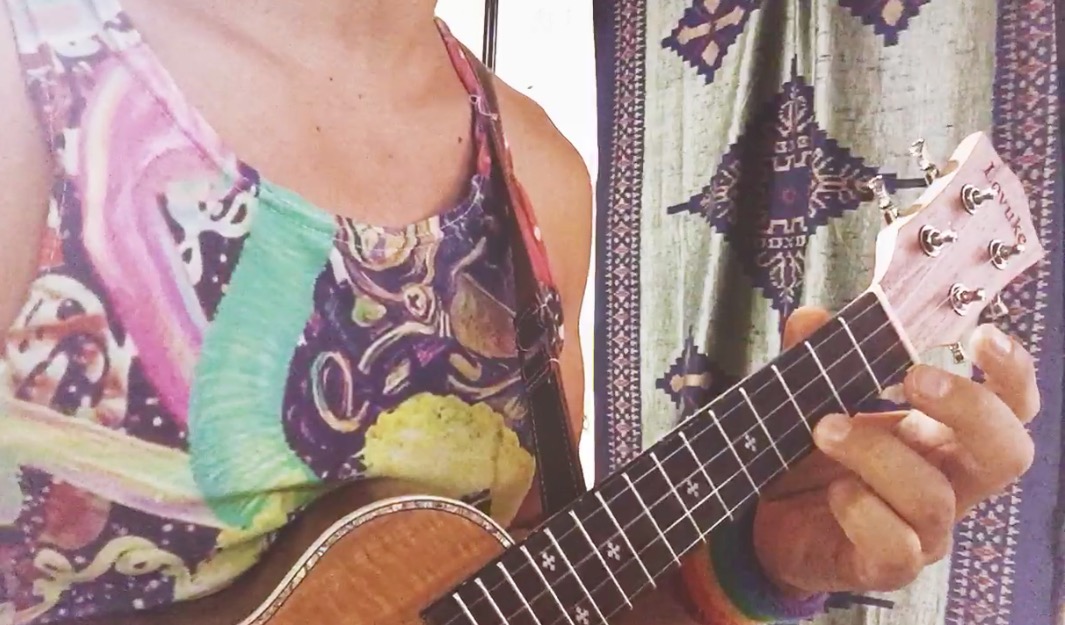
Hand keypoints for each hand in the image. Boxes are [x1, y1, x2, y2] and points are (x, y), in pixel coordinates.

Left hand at [752, 306, 1039, 595]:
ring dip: (876, 452)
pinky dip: (861, 511)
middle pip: (1007, 453)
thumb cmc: (810, 457)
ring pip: (933, 497)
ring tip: (824, 428)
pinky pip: (896, 546)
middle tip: (914, 377)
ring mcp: (923, 531)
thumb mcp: (810, 397)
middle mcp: (949, 483)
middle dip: (969, 408)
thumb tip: (811, 319)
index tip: (982, 335)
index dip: (1012, 373)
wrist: (765, 519)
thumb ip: (814, 355)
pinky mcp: (887, 566)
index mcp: (944, 435)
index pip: (1010, 408)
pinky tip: (835, 491)